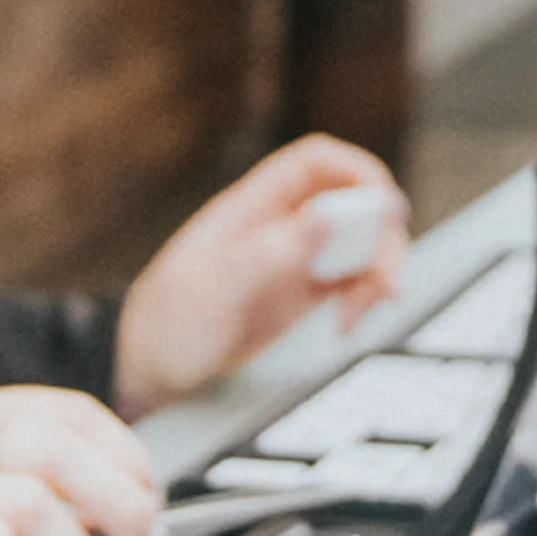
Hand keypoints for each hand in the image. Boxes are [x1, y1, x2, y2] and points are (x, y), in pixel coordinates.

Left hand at [115, 136, 407, 419]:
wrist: (149, 372)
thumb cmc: (166, 325)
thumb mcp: (212, 289)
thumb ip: (267, 252)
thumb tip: (326, 217)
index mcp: (253, 207)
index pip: (316, 163)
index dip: (357, 171)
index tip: (385, 208)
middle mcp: (280, 226)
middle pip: (352, 204)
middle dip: (381, 236)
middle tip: (387, 282)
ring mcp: (294, 259)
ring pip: (359, 243)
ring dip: (378, 271)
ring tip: (363, 312)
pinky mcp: (301, 294)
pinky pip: (351, 280)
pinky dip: (364, 297)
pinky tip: (348, 323)